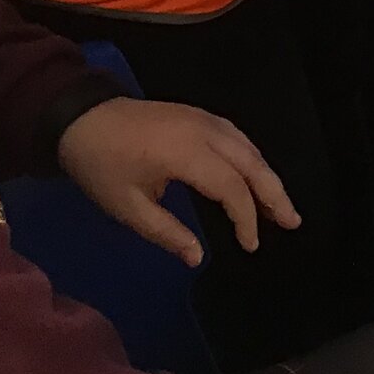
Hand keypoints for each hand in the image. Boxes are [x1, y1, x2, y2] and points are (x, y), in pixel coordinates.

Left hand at [56, 97, 299, 266]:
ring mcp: (206, 119)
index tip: (250, 246)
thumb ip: (166, 232)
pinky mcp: (200, 116)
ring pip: (250, 148)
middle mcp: (206, 132)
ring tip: (280, 204)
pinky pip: (239, 138)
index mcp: (187, 154)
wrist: (81, 118)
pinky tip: (255, 176)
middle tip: (293, 222)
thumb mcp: (127, 206)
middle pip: (253, 164)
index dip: (246, 218)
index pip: (232, 188)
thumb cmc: (101, 166)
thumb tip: (198, 257)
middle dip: (275, 194)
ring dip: (267, 177)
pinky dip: (253, 160)